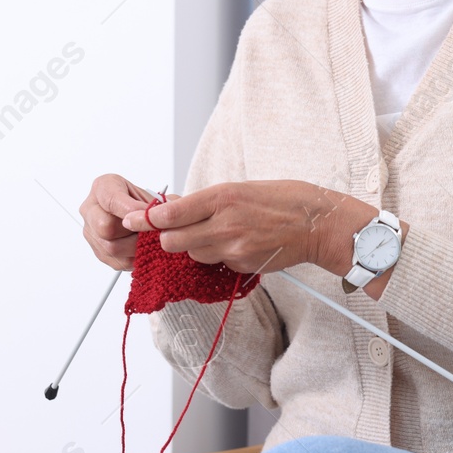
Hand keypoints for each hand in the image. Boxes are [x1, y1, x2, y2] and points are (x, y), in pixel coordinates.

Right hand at [80, 174, 179, 270]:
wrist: (139, 216)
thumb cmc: (141, 202)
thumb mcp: (150, 195)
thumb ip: (156, 204)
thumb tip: (162, 216)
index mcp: (102, 188)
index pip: (110, 200)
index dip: (132, 210)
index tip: (148, 214)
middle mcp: (91, 210)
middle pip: (106, 227)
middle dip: (133, 231)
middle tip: (149, 230)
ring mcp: (91, 232)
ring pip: (112, 247)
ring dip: (135, 247)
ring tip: (148, 240)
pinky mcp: (99, 252)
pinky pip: (117, 262)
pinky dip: (135, 258)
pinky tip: (143, 249)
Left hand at [120, 180, 362, 276]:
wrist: (316, 223)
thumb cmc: (282, 199)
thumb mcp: (240, 188)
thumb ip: (206, 201)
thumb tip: (174, 209)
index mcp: (223, 197)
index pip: (170, 213)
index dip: (148, 219)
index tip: (136, 220)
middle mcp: (225, 224)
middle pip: (172, 241)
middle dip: (168, 238)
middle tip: (175, 231)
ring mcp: (233, 248)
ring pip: (191, 255)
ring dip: (193, 248)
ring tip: (214, 235)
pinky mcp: (241, 264)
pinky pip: (214, 263)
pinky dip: (216, 257)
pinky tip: (234, 244)